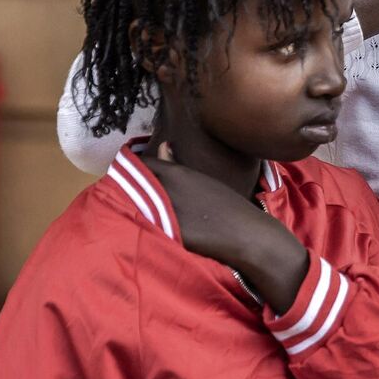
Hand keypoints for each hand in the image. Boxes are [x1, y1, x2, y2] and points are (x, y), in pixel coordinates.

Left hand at [141, 146, 309, 311]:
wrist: (247, 234)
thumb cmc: (227, 205)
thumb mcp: (202, 179)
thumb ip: (176, 163)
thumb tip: (163, 143)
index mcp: (177, 173)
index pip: (142, 164)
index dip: (134, 168)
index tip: (134, 174)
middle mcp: (167, 190)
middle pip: (134, 184)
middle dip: (131, 188)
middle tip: (134, 194)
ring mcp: (166, 212)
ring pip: (137, 205)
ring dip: (136, 206)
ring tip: (142, 210)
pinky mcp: (167, 233)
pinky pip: (147, 227)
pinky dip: (144, 226)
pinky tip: (150, 229)